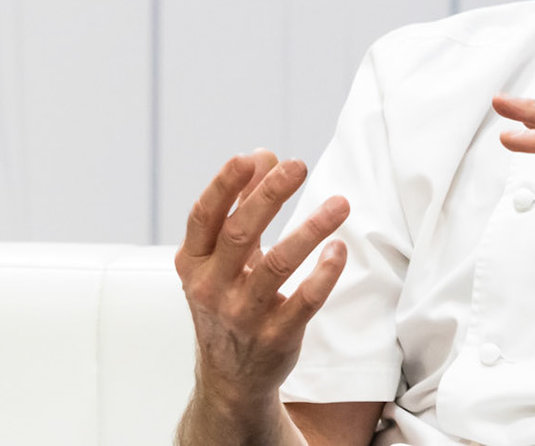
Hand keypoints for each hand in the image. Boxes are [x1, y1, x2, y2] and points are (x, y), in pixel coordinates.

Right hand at [174, 151, 349, 421]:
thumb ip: (239, 204)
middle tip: (299, 166)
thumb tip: (262, 156)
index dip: (223, 186)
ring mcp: (243, 315)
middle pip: (240, 233)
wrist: (230, 378)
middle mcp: (212, 288)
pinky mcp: (276, 337)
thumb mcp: (221, 257)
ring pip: (277, 265)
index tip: (248, 158)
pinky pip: (304, 301)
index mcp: (193, 263)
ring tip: (340, 204)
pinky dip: (324, 273)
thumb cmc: (227, 300)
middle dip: (269, 195)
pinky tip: (338, 249)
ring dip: (310, 229)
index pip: (203, 217)